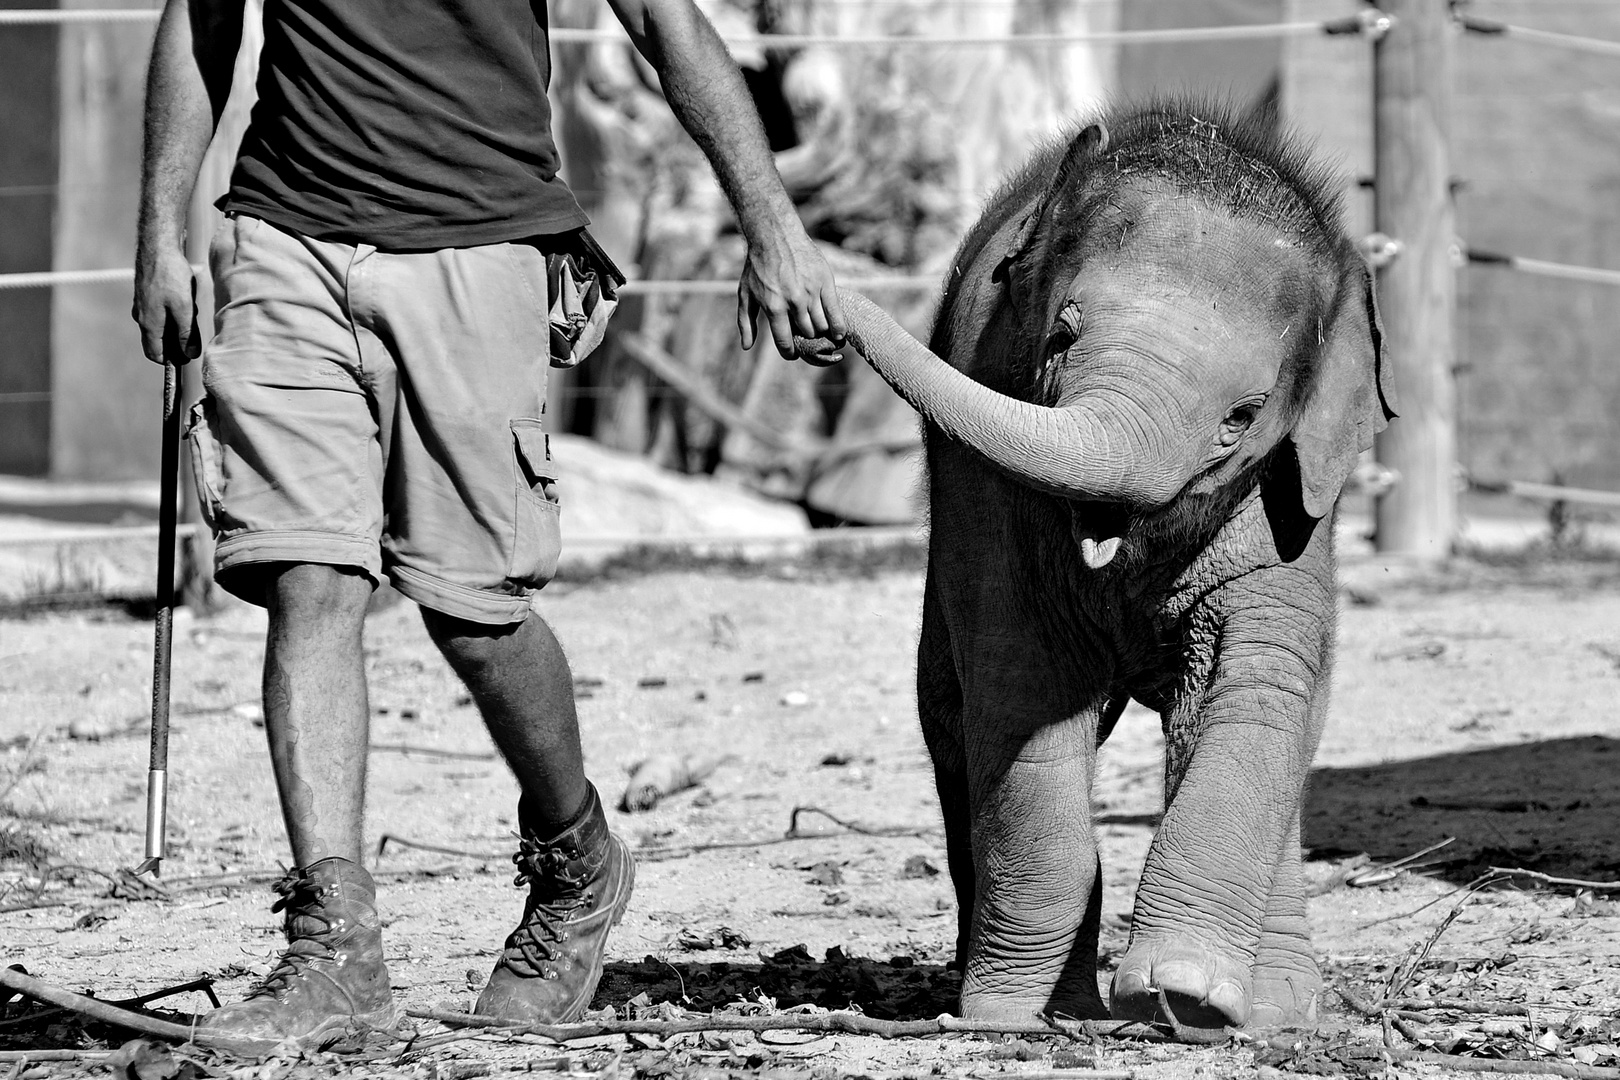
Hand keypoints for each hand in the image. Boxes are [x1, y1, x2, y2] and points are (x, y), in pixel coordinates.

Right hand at [132, 242, 200, 364]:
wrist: (157, 246)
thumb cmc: (170, 276)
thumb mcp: (184, 308)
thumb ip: (186, 333)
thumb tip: (189, 354)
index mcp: (148, 324)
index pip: (155, 354)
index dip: (171, 360)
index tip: (187, 358)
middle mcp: (140, 317)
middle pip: (157, 341)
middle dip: (175, 344)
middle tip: (194, 336)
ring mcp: (141, 305)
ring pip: (159, 326)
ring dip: (175, 327)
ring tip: (191, 315)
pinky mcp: (146, 294)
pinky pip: (159, 312)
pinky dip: (172, 314)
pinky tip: (185, 302)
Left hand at [736, 229, 846, 358]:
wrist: (776, 236)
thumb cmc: (758, 267)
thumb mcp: (746, 294)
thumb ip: (745, 322)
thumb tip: (746, 347)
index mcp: (774, 308)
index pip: (786, 343)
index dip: (790, 353)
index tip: (793, 353)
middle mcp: (793, 302)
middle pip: (807, 335)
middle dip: (807, 341)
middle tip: (807, 339)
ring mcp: (811, 293)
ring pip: (822, 326)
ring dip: (822, 334)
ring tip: (822, 335)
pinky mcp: (825, 283)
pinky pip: (835, 313)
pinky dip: (838, 327)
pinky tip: (838, 334)